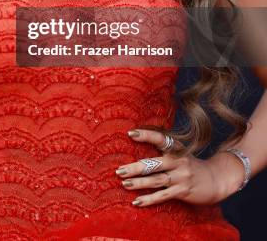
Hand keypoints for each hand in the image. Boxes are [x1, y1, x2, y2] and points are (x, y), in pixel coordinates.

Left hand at [115, 128, 243, 207]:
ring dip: (139, 183)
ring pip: (156, 180)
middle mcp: (179, 161)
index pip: (160, 138)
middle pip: (153, 163)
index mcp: (177, 148)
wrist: (216, 179)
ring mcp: (181, 177)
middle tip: (119, 170)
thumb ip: (164, 151)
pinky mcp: (183, 191)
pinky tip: (136, 201)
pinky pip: (163, 196)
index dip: (146, 135)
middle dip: (135, 168)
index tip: (130, 133)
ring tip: (124, 183)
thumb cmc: (191, 165)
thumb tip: (140, 149)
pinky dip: (149, 199)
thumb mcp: (181, 153)